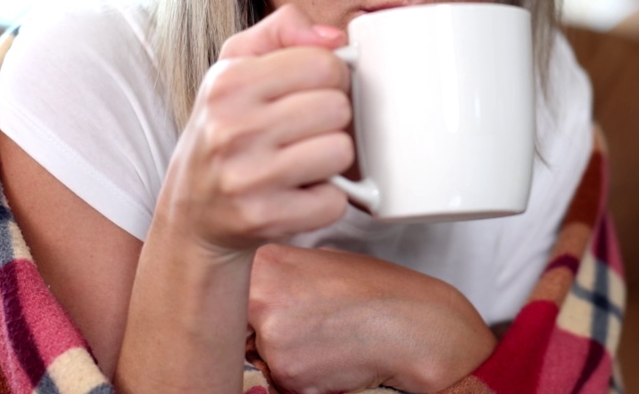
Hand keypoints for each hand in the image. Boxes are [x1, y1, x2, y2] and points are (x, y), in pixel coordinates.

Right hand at [153, 4, 354, 257]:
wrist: (192, 213)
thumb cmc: (225, 130)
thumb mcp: (235, 66)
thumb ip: (281, 32)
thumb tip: (334, 37)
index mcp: (228, 83)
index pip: (323, 64)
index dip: (332, 77)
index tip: (315, 91)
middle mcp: (232, 128)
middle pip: (337, 108)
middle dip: (331, 120)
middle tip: (306, 131)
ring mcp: (246, 178)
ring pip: (341, 152)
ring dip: (331, 160)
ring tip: (302, 160)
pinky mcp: (263, 219)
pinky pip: (334, 200)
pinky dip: (325, 199)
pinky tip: (298, 193)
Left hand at [248, 245, 496, 393]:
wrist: (415, 324)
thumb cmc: (376, 293)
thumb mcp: (321, 263)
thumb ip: (280, 273)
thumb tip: (253, 284)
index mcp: (267, 260)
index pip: (223, 288)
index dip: (244, 302)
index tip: (260, 306)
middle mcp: (261, 294)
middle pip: (235, 324)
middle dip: (257, 329)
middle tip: (301, 322)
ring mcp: (272, 334)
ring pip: (257, 355)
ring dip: (282, 354)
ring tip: (324, 336)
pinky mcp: (287, 371)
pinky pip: (279, 379)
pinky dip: (301, 375)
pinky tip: (331, 356)